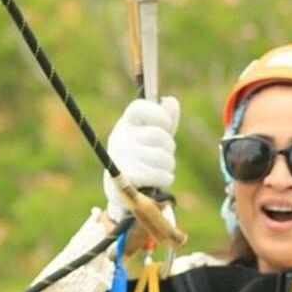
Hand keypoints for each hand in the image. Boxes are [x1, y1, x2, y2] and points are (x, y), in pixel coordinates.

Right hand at [102, 95, 180, 224]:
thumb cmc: (143, 157)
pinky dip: (165, 178)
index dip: (158, 113)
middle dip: (169, 147)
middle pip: (159, 135)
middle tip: (163, 154)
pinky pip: (160, 175)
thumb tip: (171, 101)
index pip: (139, 108)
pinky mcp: (128, 178)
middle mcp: (120, 138)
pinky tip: (158, 179)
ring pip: (163, 158)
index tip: (166, 123)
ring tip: (161, 169)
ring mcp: (122, 158)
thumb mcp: (153, 136)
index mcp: (126, 123)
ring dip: (169, 166)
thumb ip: (164, 119)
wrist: (124, 190)